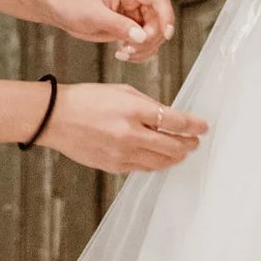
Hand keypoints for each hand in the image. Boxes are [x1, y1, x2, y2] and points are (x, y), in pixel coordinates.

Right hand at [38, 82, 207, 173]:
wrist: (56, 118)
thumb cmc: (88, 99)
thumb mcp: (122, 91)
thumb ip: (147, 105)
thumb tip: (169, 117)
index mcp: (133, 110)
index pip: (175, 121)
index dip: (194, 125)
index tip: (203, 126)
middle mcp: (130, 134)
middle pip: (172, 146)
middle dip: (188, 144)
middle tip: (195, 142)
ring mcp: (122, 154)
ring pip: (160, 161)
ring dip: (175, 156)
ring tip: (182, 152)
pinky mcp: (114, 166)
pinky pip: (143, 168)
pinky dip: (156, 163)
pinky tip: (161, 158)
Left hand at [46, 0, 176, 63]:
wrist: (60, 10)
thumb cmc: (73, 4)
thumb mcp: (95, 15)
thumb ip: (119, 25)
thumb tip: (141, 36)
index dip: (167, 16)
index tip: (166, 34)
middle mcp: (135, 0)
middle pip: (160, 20)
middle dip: (150, 39)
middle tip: (131, 49)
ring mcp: (133, 14)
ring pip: (154, 34)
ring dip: (144, 48)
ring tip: (123, 53)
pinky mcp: (129, 27)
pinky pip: (144, 42)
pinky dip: (138, 52)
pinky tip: (122, 54)